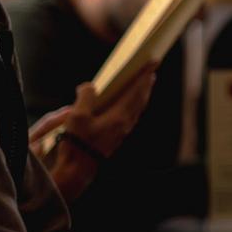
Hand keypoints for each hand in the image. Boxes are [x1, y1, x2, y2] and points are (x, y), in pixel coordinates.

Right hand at [29, 65, 158, 159]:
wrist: (77, 170)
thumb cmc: (77, 143)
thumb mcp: (77, 116)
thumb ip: (86, 97)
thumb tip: (90, 87)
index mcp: (119, 116)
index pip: (136, 90)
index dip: (145, 74)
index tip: (154, 61)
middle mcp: (125, 123)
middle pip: (140, 99)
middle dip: (146, 84)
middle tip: (151, 72)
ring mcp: (122, 132)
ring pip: (137, 109)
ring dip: (141, 95)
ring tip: (142, 86)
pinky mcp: (116, 138)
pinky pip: (130, 116)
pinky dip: (133, 106)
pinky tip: (127, 106)